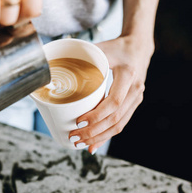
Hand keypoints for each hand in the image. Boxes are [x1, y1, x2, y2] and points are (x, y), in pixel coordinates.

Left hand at [68, 36, 153, 153]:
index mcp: (128, 75)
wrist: (138, 48)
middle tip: (74, 137)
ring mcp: (136, 99)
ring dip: (99, 137)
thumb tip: (53, 68)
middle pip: (115, 118)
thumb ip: (82, 58)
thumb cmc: (116, 48)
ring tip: (81, 143)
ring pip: (119, 125)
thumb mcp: (101, 49)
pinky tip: (94, 144)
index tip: (78, 122)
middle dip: (93, 132)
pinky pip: (121, 124)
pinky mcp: (134, 104)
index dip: (96, 116)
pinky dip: (107, 136)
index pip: (113, 102)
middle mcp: (135, 89)